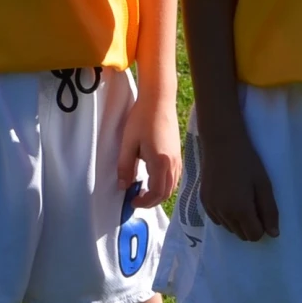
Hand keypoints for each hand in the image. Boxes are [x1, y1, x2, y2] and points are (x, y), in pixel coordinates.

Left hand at [119, 91, 181, 209]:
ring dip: (159, 193)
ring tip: (143, 191)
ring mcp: (177, 158)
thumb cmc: (142, 119)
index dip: (144, 202)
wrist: (159, 100)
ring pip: (172, 186)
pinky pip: (175, 176)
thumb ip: (125, 167)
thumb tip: (123, 186)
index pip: (156, 193)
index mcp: (160, 162)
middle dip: (151, 201)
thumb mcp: (128, 143)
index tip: (132, 201)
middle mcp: (172, 163)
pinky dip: (165, 184)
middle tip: (136, 199)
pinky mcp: (178, 153)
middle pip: (166, 193)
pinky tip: (153, 179)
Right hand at [195, 114, 278, 240]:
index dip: (262, 227)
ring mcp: (211, 208)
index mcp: (240, 210)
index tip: (263, 211)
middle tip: (254, 204)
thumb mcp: (264, 184)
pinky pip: (218, 220)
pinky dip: (226, 215)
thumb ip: (269, 211)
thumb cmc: (247, 162)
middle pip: (241, 235)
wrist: (221, 144)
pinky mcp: (204, 202)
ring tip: (241, 199)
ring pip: (229, 228)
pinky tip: (229, 198)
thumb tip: (274, 234)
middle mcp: (223, 213)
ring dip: (238, 221)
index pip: (254, 235)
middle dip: (251, 226)